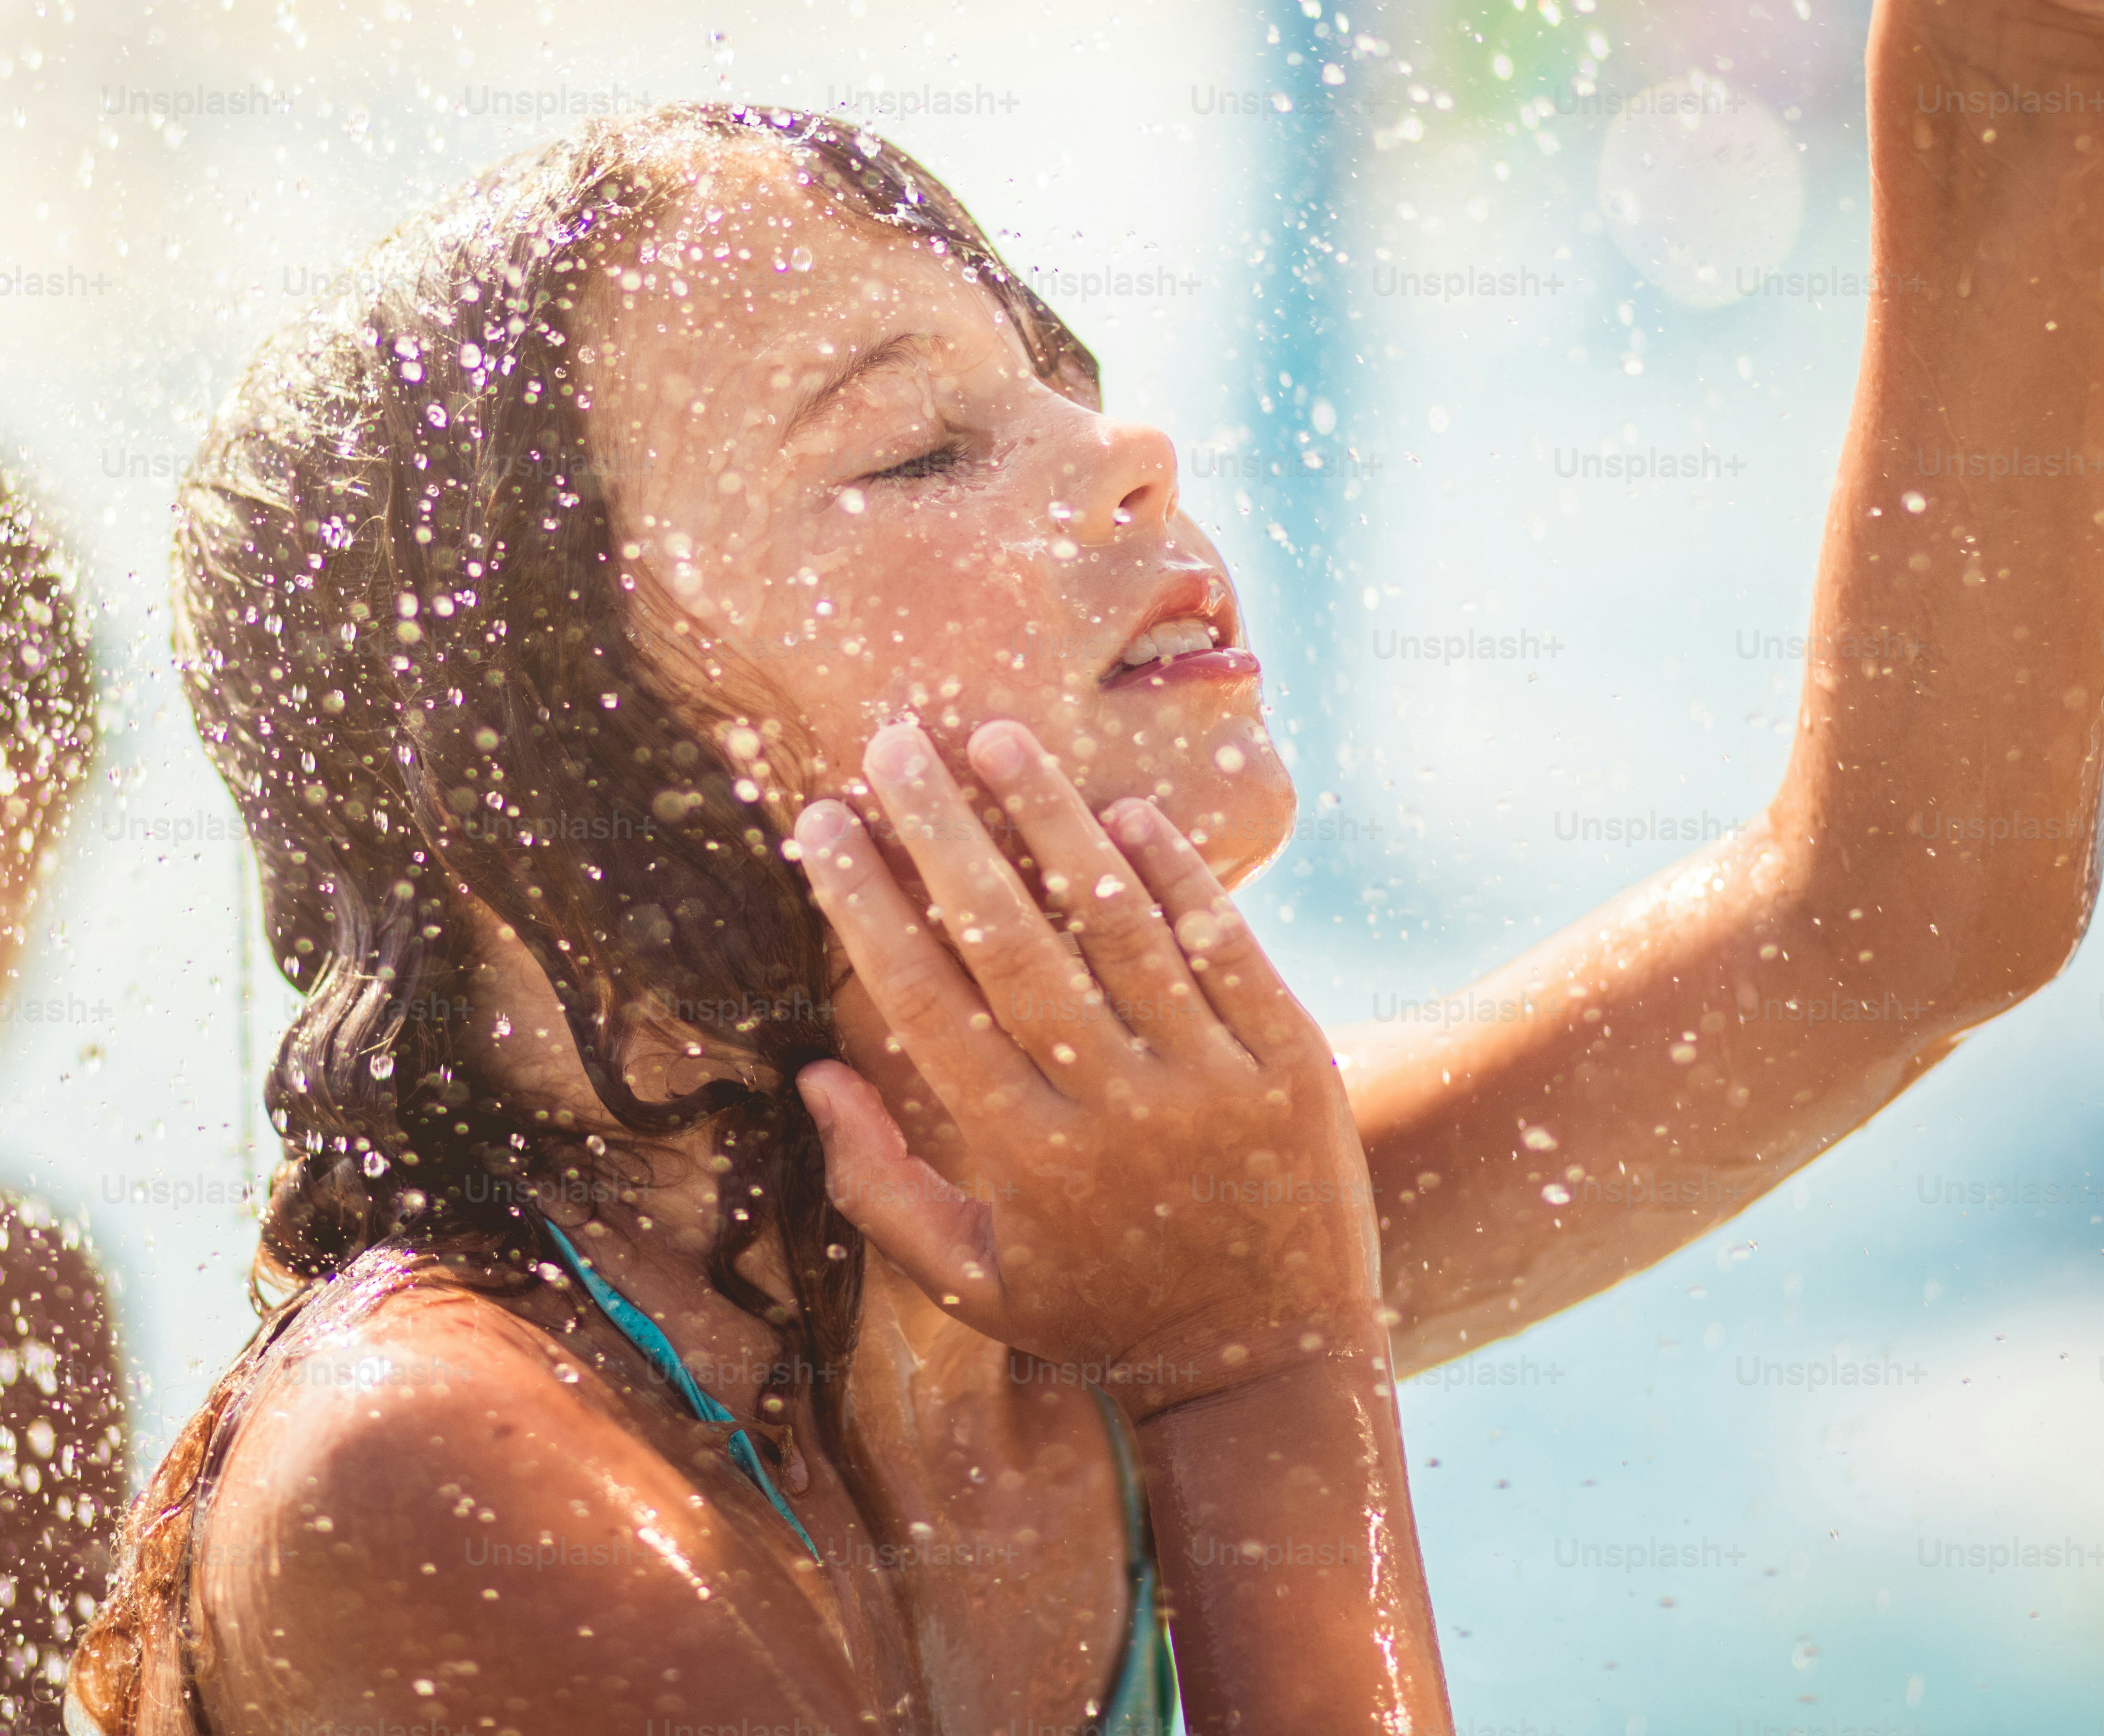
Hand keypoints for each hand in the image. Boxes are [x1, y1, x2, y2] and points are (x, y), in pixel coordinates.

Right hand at [790, 718, 1381, 1415]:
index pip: (926, 1001)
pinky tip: (1125, 809)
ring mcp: (1211, 1083)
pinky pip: (1224, 947)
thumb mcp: (972, 1280)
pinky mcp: (1291, 1064)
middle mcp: (1114, 1111)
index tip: (827, 822)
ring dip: (1053, 820)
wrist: (1272, 1366)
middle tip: (895, 743)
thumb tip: (812, 1073)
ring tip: (999, 737)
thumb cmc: (1097, 1314)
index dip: (868, 904)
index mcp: (1025, 1160)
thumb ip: (878, 1186)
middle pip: (1010, 942)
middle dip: (942, 833)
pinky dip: (1178, 874)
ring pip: (1118, 924)